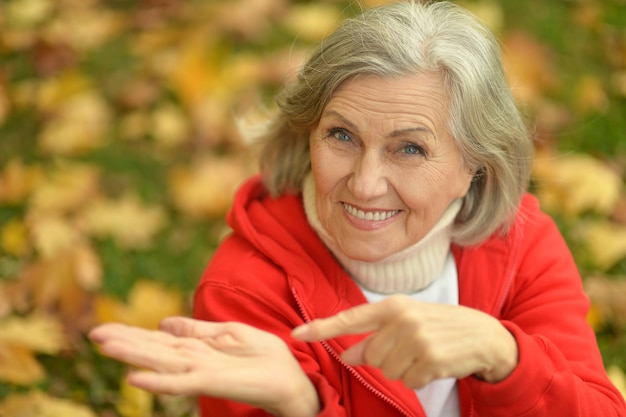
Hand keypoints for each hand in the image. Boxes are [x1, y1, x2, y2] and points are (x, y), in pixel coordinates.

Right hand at [89, 317, 318, 416]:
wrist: (291, 379)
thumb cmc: (264, 358)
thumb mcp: (230, 333)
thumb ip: (198, 329)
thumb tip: (164, 321)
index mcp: (198, 348)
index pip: (159, 339)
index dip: (133, 333)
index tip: (104, 327)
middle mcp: (194, 360)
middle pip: (154, 349)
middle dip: (125, 341)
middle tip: (93, 333)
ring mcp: (202, 372)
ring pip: (161, 361)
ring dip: (133, 354)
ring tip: (105, 346)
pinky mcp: (213, 381)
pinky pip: (182, 382)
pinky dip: (159, 381)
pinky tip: (136, 379)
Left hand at [292, 295, 517, 387]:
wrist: (484, 335)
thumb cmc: (440, 325)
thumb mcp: (406, 322)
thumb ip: (374, 336)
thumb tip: (346, 354)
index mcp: (393, 305)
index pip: (350, 317)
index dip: (321, 328)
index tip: (296, 334)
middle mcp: (402, 318)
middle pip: (371, 356)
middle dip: (386, 359)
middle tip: (411, 348)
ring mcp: (416, 339)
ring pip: (388, 371)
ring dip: (403, 370)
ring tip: (424, 354)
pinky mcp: (430, 359)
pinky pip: (408, 381)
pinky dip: (419, 378)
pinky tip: (434, 364)